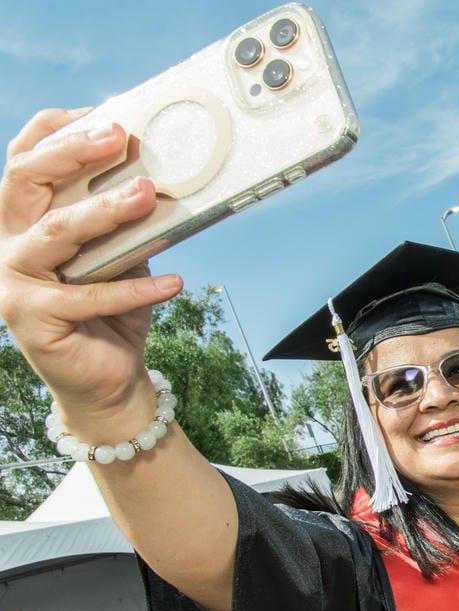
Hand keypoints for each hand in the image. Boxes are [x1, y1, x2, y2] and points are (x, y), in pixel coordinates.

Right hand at [0, 109, 181, 435]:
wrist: (107, 379)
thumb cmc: (113, 311)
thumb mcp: (121, 254)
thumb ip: (126, 221)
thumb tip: (159, 180)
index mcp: (24, 219)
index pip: (24, 159)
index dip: (54, 130)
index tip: (100, 115)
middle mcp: (8, 243)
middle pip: (25, 180)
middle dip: (70, 152)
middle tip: (117, 139)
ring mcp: (14, 281)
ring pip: (55, 233)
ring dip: (103, 210)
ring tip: (146, 196)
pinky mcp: (33, 318)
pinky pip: (89, 296)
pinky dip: (136, 288)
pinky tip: (173, 282)